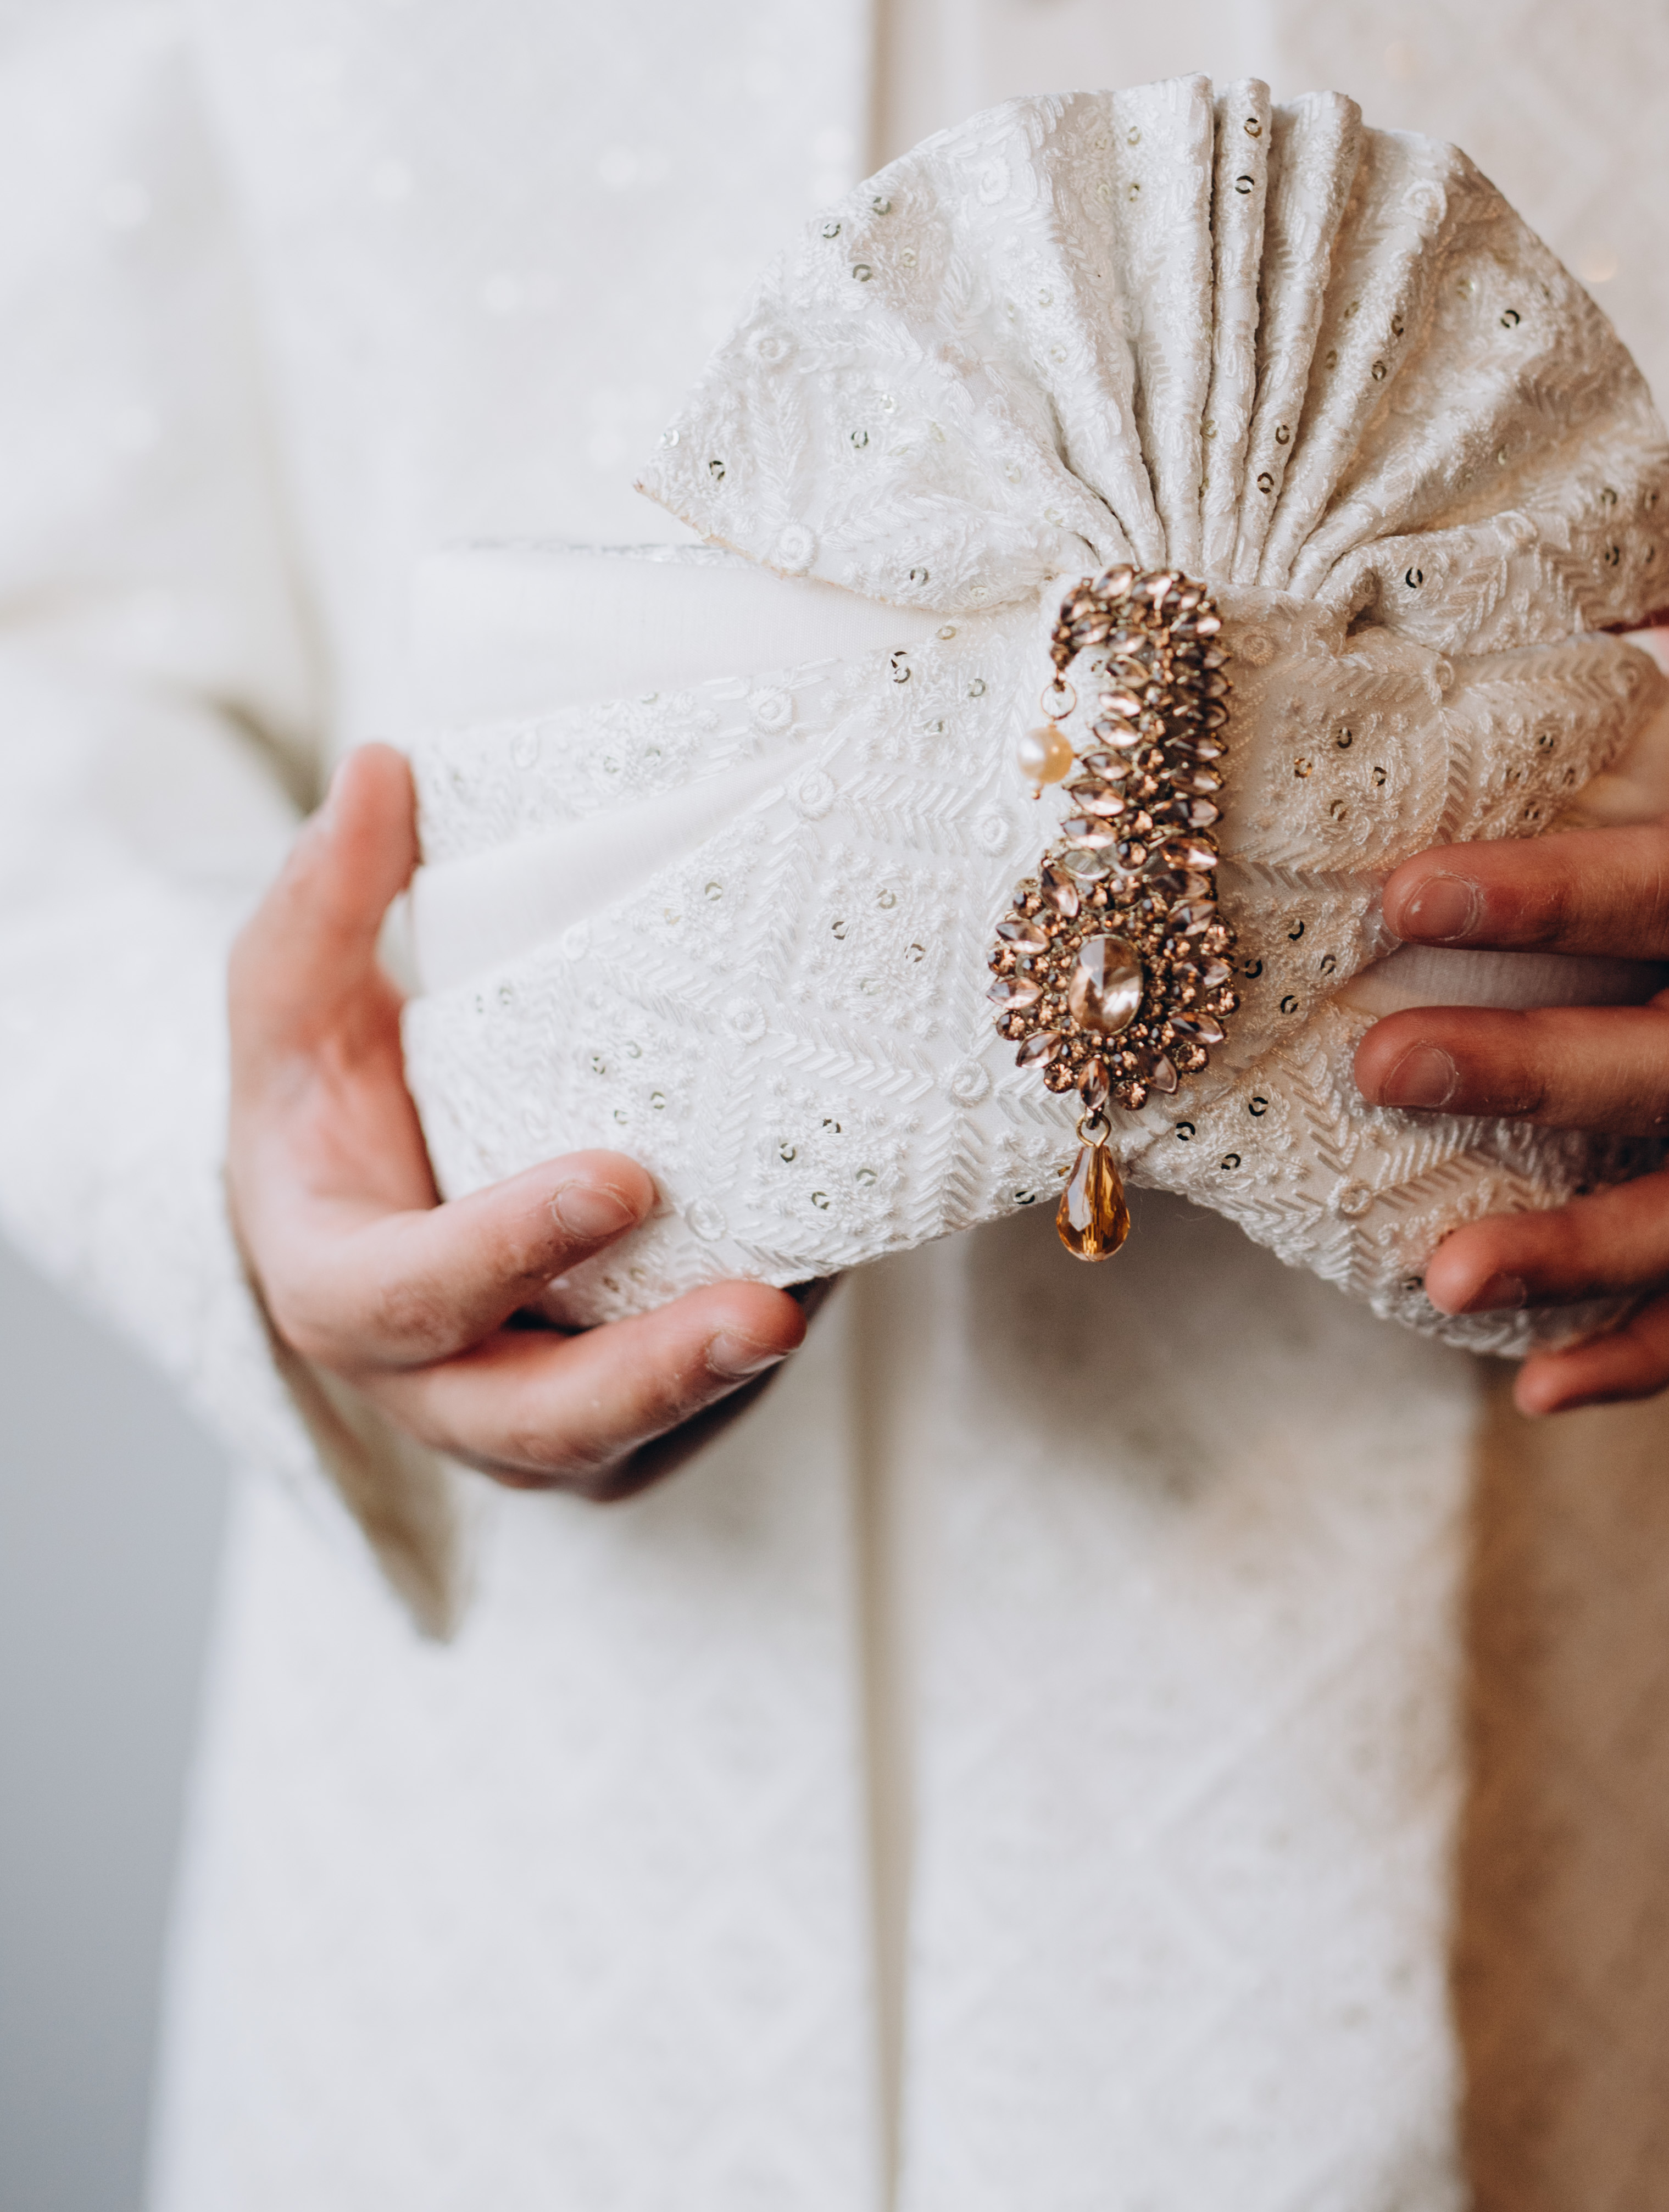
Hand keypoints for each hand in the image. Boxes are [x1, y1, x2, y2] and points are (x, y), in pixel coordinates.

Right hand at [227, 744, 809, 1497]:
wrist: (358, 1184)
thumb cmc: (322, 1084)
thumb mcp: (295, 989)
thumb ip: (326, 894)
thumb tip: (379, 769)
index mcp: (330, 1283)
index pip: (405, 1294)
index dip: (506, 1246)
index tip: (623, 1177)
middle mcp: (424, 1381)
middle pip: (533, 1421)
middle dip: (651, 1374)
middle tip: (772, 1311)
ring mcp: (517, 1422)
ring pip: (622, 1442)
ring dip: (721, 1385)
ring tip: (823, 1300)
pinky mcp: (603, 1429)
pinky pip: (681, 1426)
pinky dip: (746, 1373)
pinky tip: (829, 1280)